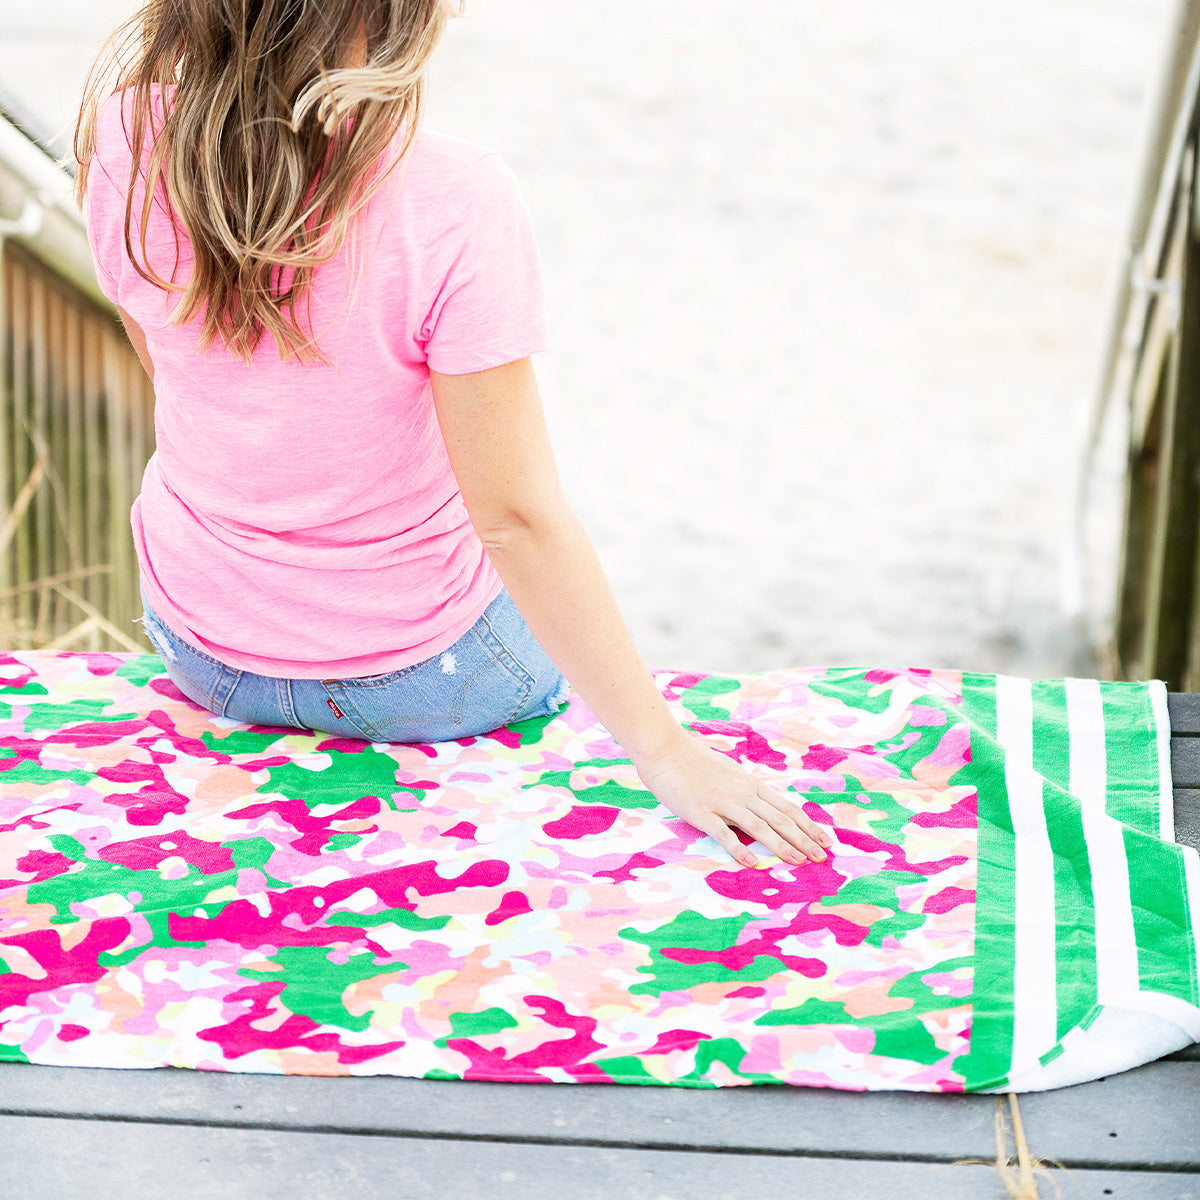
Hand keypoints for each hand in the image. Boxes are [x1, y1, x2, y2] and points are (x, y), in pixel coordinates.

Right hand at [632, 731, 831, 866]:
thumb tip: (759, 803)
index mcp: (750, 785)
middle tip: (821, 857)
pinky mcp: (701, 813)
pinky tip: (752, 862)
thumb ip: (743, 789)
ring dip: (781, 845)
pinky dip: (739, 848)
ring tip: (799, 860)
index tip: (825, 840)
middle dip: (803, 839)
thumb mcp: (727, 772)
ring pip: (759, 826)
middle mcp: (742, 794)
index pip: (787, 808)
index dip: (808, 825)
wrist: (666, 750)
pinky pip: (723, 833)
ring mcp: (722, 803)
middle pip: (779, 819)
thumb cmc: (694, 761)